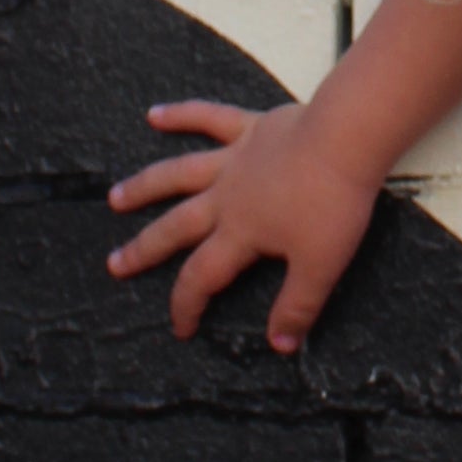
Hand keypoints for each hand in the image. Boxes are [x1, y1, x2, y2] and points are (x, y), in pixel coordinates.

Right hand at [107, 98, 381, 350]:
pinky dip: (181, 115)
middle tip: (115, 264)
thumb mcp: (321, 267)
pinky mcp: (250, 128)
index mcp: (240, 233)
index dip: (186, 305)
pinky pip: (209, 118)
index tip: (179, 328)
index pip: (202, 277)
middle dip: (144, 250)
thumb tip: (279, 347)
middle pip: (175, 228)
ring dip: (145, 186)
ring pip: (178, 175)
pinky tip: (154, 114)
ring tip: (116, 198)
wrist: (346, 140)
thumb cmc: (334, 204)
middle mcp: (226, 197)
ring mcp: (234, 159)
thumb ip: (297, 307)